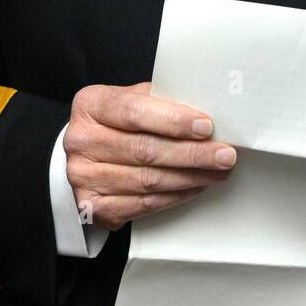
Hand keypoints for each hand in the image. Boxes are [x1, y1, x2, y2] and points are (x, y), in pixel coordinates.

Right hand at [63, 81, 235, 231]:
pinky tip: (195, 187)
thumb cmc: (117, 123)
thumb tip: (208, 109)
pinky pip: (143, 203)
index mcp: (90, 105)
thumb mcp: (131, 99)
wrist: (87, 155)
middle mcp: (81, 140)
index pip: (135, 111)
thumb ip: (161, 101)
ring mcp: (83, 176)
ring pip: (148, 180)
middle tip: (225, 155)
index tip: (206, 127)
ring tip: (218, 172)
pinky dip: (175, 196)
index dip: (174, 120)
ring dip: (190, 177)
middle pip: (145, 149)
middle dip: (192, 153)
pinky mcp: (92, 207)